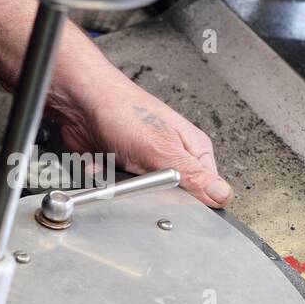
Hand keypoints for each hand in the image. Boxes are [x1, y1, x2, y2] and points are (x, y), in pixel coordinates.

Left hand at [51, 61, 232, 208]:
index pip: (207, 191)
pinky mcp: (122, 169)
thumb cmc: (123, 111)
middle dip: (148, 193)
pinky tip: (103, 166)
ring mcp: (146, 163)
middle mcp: (172, 156)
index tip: (172, 197)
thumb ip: (193, 176)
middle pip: (171, 198)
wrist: (81, 101)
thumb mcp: (164, 148)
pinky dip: (105, 182)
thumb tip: (223, 195)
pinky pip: (116, 190)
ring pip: (140, 197)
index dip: (191, 201)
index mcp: (193, 150)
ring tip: (117, 166)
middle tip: (138, 174)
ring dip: (122, 187)